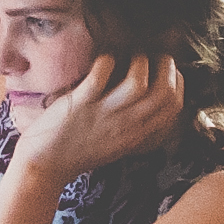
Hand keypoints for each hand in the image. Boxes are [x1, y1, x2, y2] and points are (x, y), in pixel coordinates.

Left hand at [9, 56, 185, 184]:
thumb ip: (136, 128)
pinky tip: (104, 61)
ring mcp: (104, 114)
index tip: (171, 71)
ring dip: (139, 63)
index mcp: (136, 136)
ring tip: (132, 58)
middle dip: (167, 68)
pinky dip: (106, 61)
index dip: (178, 84)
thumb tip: (151, 103)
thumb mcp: (118, 145)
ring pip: (138, 83)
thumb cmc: (80, 153)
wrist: (45, 166)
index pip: (173, 108)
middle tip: (158, 58)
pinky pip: (101, 74)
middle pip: (164, 94)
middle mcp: (125, 125)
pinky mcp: (82, 103)